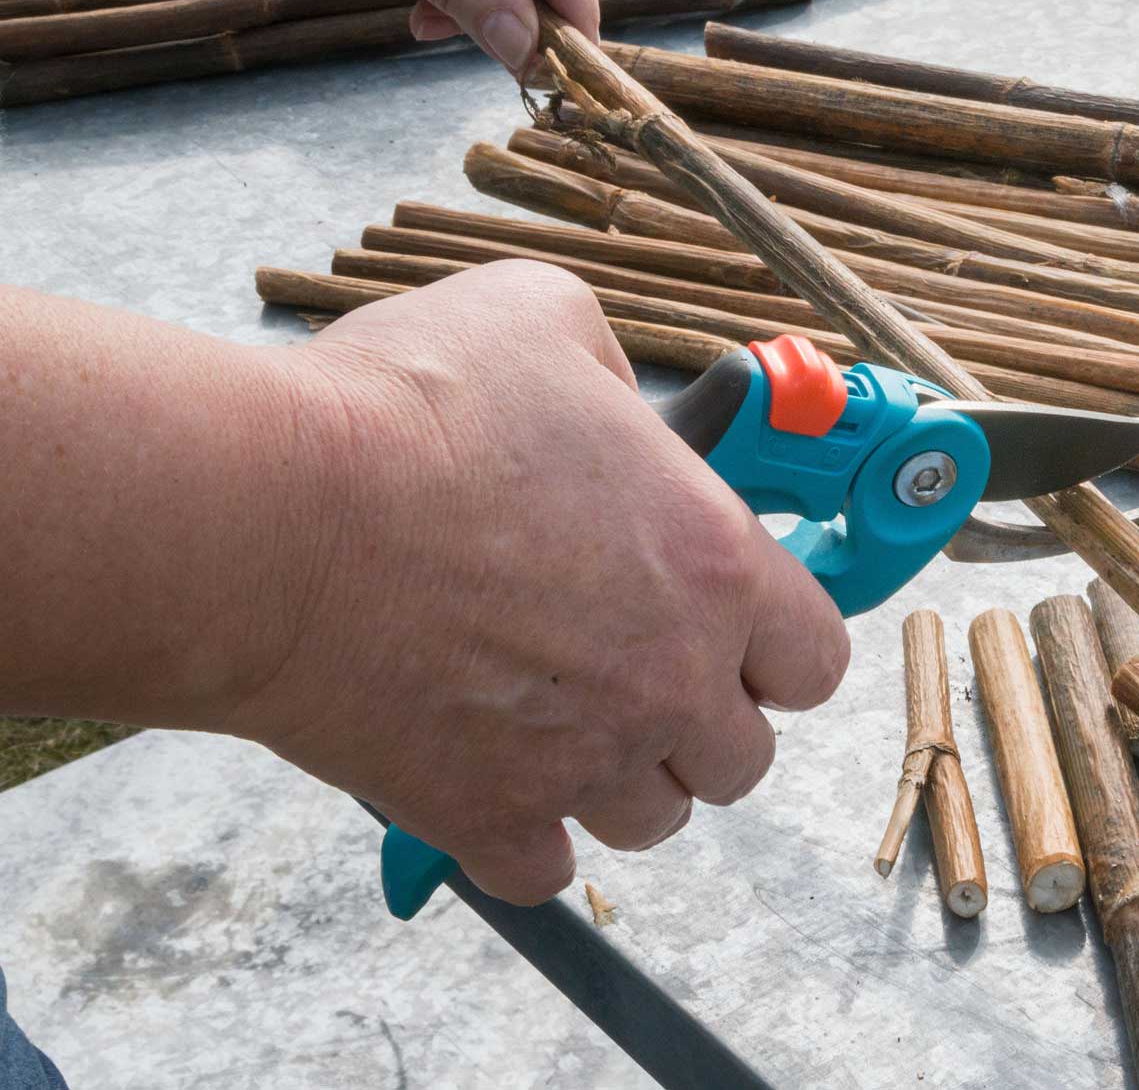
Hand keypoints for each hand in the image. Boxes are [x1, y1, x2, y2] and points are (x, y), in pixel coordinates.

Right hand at [234, 262, 849, 902]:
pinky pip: (546, 870)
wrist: (271, 515)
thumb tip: (613, 401)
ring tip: (561, 718)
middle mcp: (671, 678)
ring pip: (655, 819)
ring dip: (622, 777)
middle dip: (701, 717)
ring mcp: (584, 760)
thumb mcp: (545, 317)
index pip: (817, 660)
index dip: (779, 648)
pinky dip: (526, 834)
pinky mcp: (487, 817)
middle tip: (637, 668)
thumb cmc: (406, 409)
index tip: (739, 633)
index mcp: (715, 566)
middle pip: (742, 756)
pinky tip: (494, 776)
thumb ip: (612, 371)